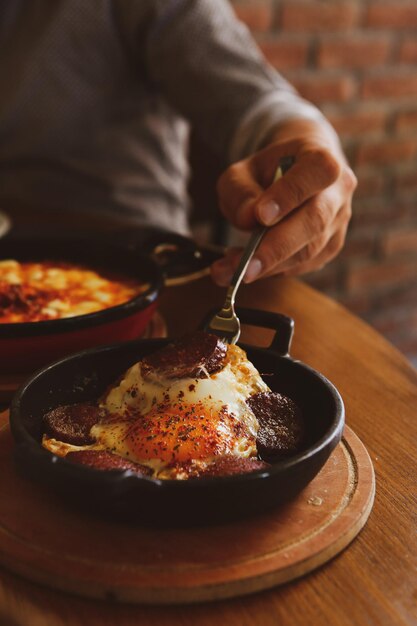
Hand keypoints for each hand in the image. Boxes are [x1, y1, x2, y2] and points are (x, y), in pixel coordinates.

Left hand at [211, 118, 356, 284]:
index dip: (290, 194)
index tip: (261, 215)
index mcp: (322, 158)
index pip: (317, 171)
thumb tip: (249, 218)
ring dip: (269, 265)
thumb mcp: (243, 170)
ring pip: (309, 250)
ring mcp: (338, 221)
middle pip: (315, 221)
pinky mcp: (330, 246)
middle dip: (277, 247)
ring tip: (231, 270)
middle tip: (244, 267)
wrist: (296, 171)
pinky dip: (273, 270)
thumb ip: (240, 190)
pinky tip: (246, 267)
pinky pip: (304, 264)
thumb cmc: (269, 168)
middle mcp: (338, 191)